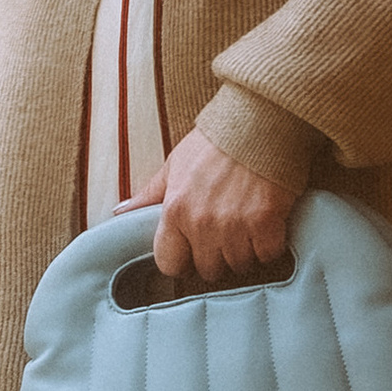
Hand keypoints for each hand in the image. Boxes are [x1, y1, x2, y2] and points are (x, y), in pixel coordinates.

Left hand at [131, 130, 297, 284]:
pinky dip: (271, 244)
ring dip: (246, 250)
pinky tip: (268, 223)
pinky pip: (268, 254)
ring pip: (240, 265)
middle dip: (218, 256)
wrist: (259, 120)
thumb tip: (120, 212)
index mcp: (175, 210)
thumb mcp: (175, 164)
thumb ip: (150, 194)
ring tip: (248, 225)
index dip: (183, 260)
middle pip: (209, 269)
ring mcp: (235, 226)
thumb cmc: (216, 141)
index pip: (169, 264)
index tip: (193, 250)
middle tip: (226, 232)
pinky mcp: (266, 223)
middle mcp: (202, 223)